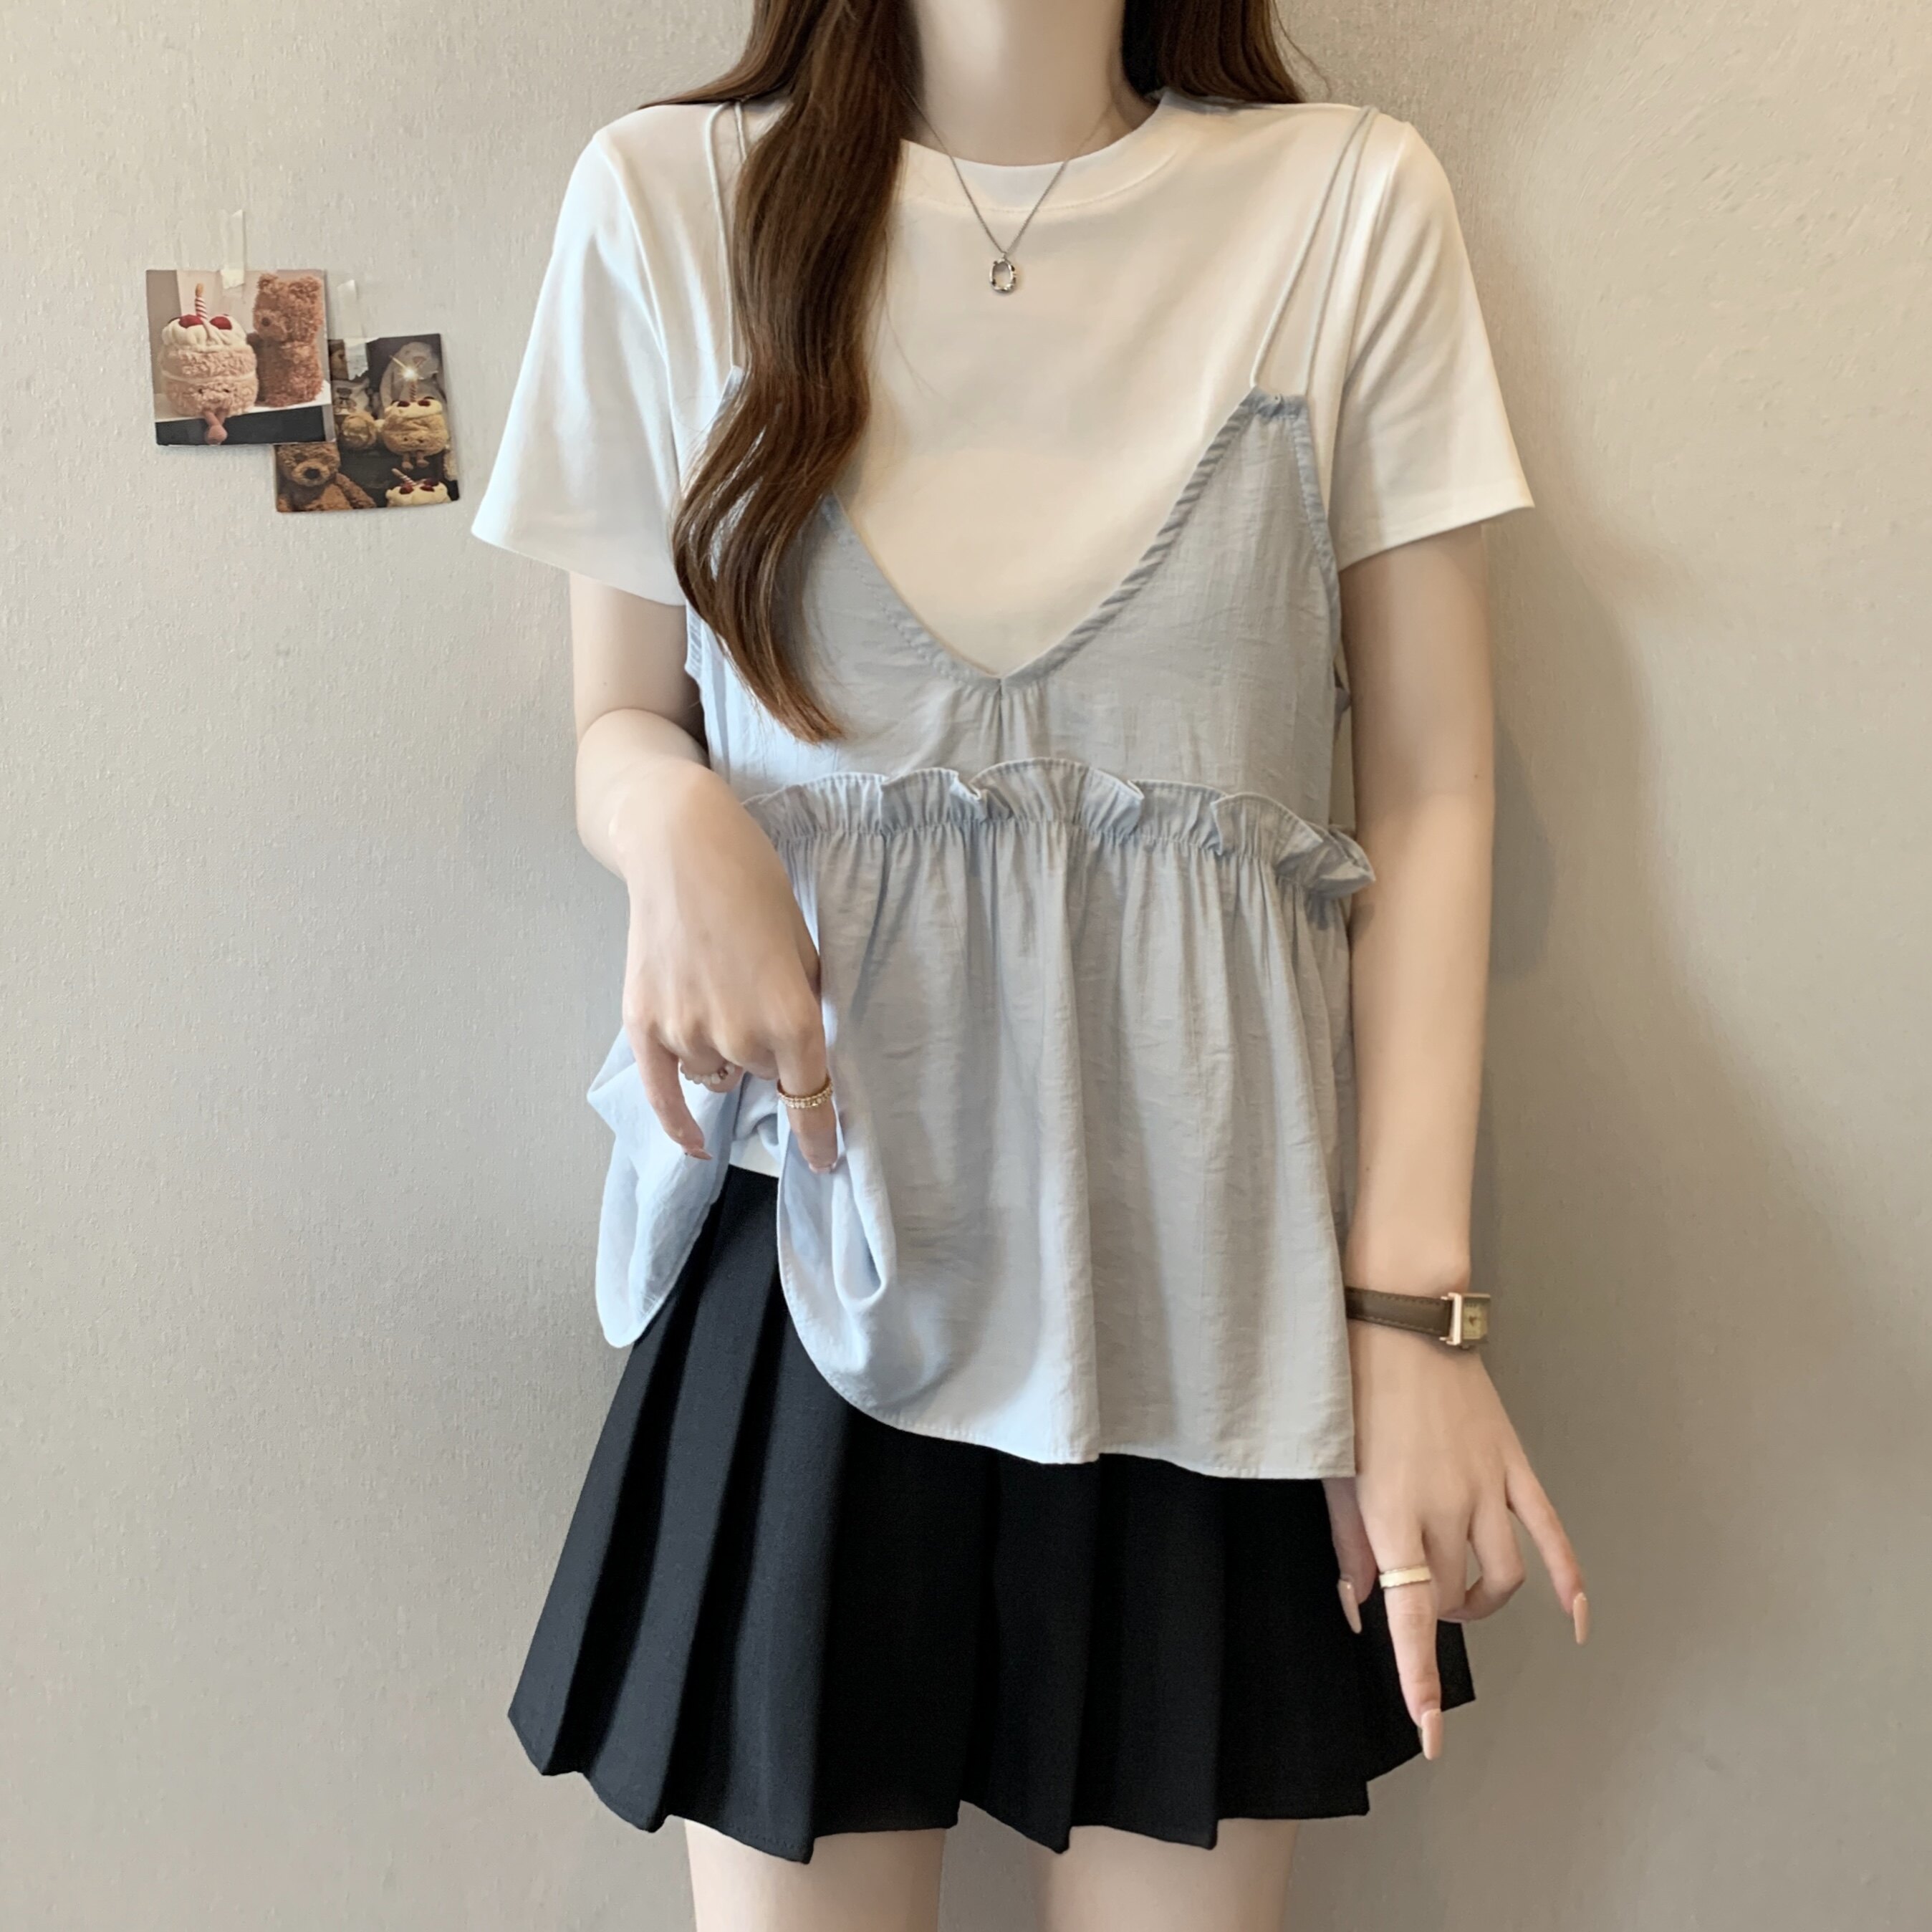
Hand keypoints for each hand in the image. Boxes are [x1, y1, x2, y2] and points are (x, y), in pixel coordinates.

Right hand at [615, 763, 839, 1172]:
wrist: (679, 846)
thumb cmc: (753, 884)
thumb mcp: (804, 944)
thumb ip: (806, 1005)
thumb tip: (806, 1054)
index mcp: (790, 1016)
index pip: (809, 1097)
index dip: (819, 1135)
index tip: (824, 1160)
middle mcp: (738, 1035)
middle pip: (763, 1075)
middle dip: (768, 1050)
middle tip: (756, 993)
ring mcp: (685, 1033)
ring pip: (718, 1075)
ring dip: (727, 1055)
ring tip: (720, 997)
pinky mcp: (643, 1025)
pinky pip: (663, 1094)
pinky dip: (679, 1123)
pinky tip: (695, 1144)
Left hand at [1323, 1318, 1586, 1760]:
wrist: (1401, 1316)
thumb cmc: (1351, 1386)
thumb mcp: (1331, 1465)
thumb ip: (1346, 1541)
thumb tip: (1357, 1605)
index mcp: (1392, 1510)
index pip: (1408, 1615)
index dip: (1418, 1679)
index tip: (1428, 1734)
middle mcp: (1447, 1507)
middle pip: (1449, 1596)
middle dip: (1428, 1613)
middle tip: (1407, 1593)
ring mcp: (1488, 1488)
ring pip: (1502, 1579)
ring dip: (1480, 1602)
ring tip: (1456, 1597)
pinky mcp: (1514, 1465)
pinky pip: (1552, 1533)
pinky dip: (1569, 1579)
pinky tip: (1577, 1617)